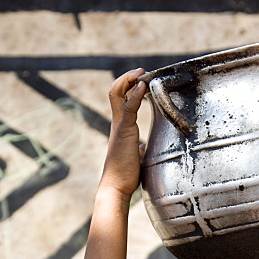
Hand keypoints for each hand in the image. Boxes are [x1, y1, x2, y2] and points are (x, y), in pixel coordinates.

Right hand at [100, 68, 148, 196]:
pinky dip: (135, 95)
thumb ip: (138, 148)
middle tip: (141, 71)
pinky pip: (128, 108)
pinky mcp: (124, 132)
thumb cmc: (126, 176)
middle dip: (128, 78)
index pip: (121, 99)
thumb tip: (143, 147)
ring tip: (141, 72)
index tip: (142, 80)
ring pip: (118, 95)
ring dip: (129, 80)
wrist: (116, 187)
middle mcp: (117, 124)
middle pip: (116, 92)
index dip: (130, 87)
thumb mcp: (136, 157)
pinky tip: (143, 86)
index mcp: (121, 128)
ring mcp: (119, 126)